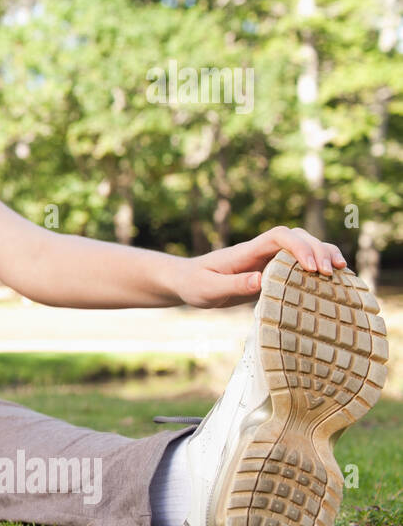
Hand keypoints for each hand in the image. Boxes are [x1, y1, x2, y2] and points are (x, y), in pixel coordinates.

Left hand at [176, 225, 347, 308]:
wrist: (186, 282)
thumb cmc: (195, 284)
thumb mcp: (208, 289)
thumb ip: (232, 284)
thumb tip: (260, 280)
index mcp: (245, 251)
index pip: (278, 236)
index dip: (299, 246)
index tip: (312, 266)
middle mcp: (259, 251)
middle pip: (296, 237)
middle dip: (317, 250)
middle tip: (330, 273)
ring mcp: (266, 259)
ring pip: (301, 247)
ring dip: (322, 254)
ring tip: (340, 272)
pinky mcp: (270, 271)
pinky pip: (298, 264)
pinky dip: (317, 267)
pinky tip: (332, 280)